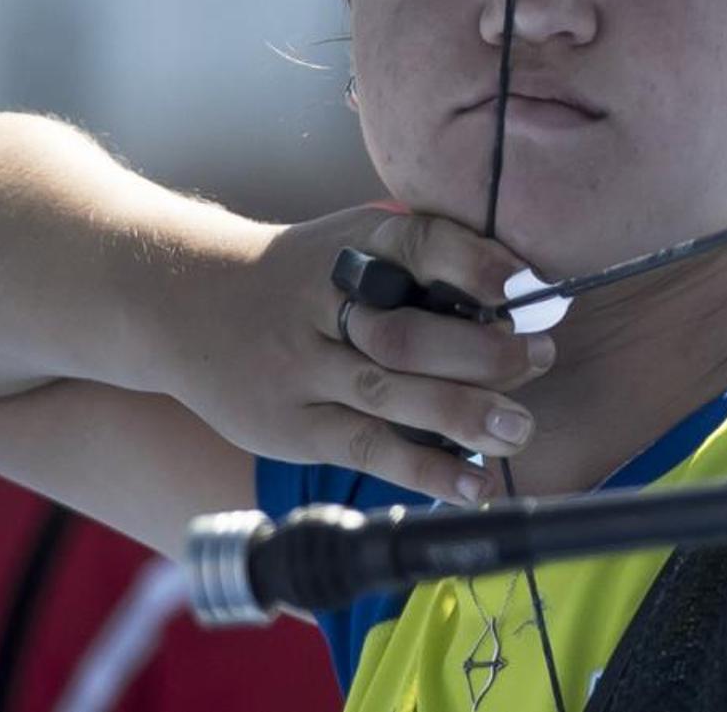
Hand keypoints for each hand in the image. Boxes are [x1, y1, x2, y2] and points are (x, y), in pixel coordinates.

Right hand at [162, 206, 553, 504]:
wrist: (184, 301)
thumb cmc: (303, 276)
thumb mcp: (350, 243)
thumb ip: (422, 262)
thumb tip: (523, 293)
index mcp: (351, 245)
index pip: (416, 243)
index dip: (470, 263)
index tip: (521, 284)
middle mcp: (322, 304)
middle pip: (405, 331)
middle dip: (481, 350)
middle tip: (541, 358)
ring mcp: (301, 368)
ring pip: (388, 393)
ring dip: (461, 413)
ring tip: (519, 428)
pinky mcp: (293, 425)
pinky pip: (366, 448)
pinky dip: (424, 469)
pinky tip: (473, 483)